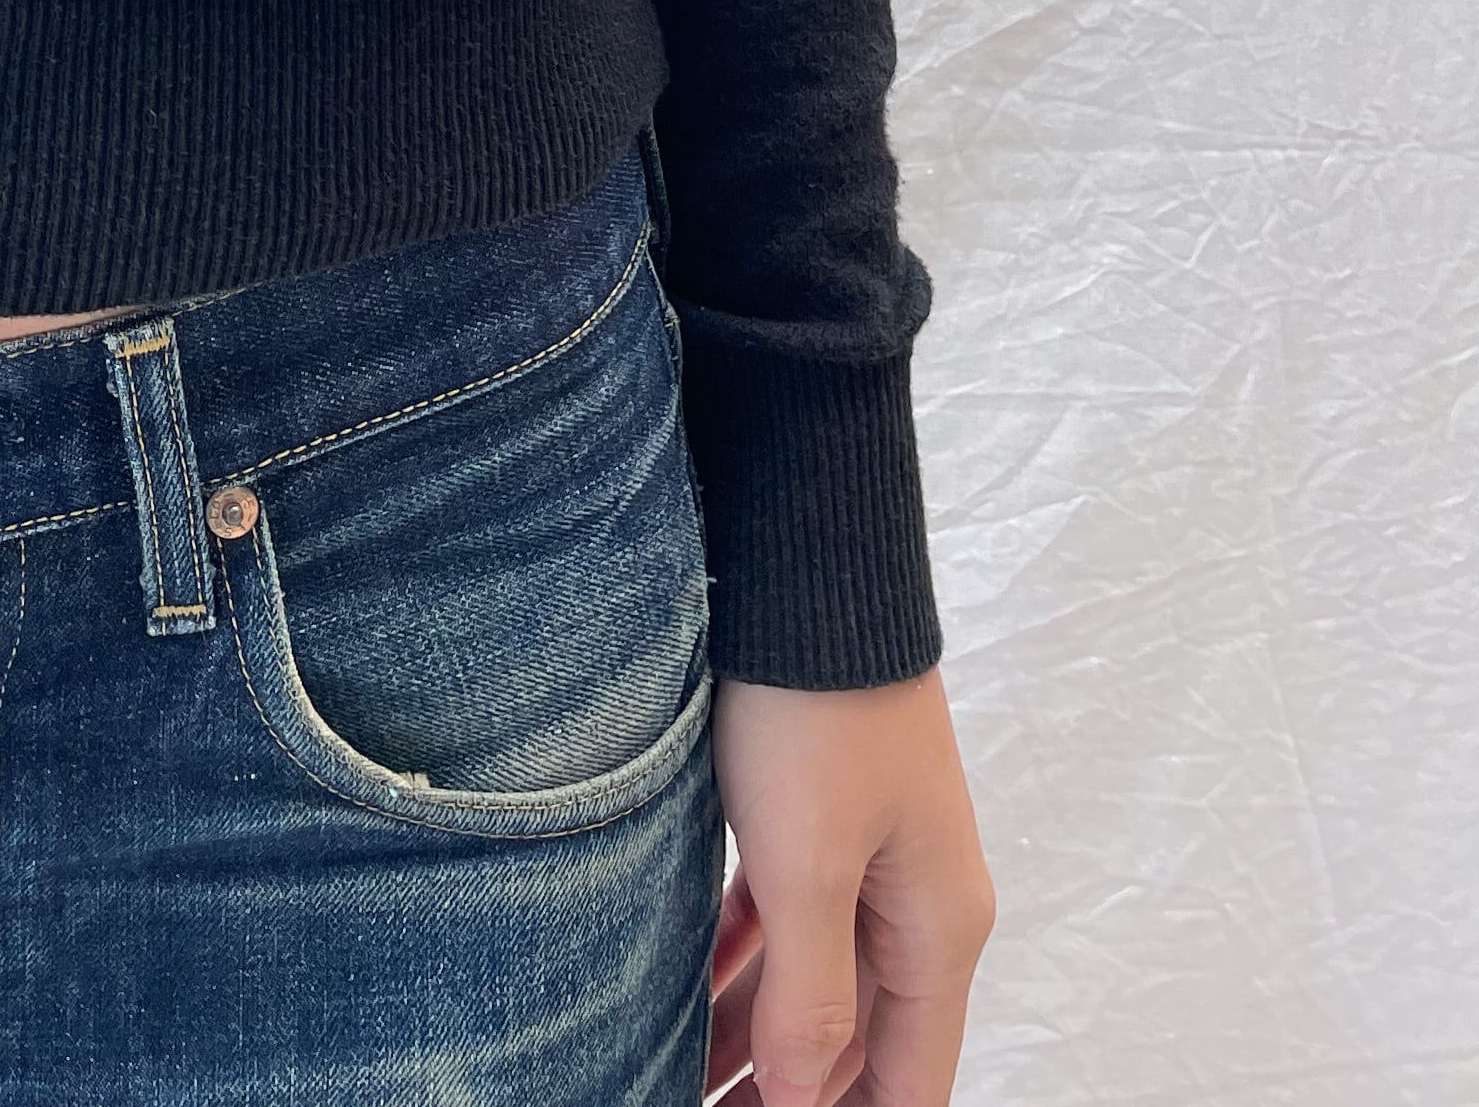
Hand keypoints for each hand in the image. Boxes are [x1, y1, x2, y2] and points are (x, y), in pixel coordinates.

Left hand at [704, 667, 995, 1105]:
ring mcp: (871, 852)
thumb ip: (810, 995)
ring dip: (757, 1030)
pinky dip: (745, 959)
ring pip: (817, 977)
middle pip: (861, 1041)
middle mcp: (917, 901)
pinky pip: (788, 915)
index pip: (911, 1083)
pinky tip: (692, 985)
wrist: (809, 567)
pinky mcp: (824, 810)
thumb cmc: (817, 708)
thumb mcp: (807, 865)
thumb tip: (801, 1100)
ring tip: (682, 1068)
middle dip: (790, 1089)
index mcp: (937, 929)